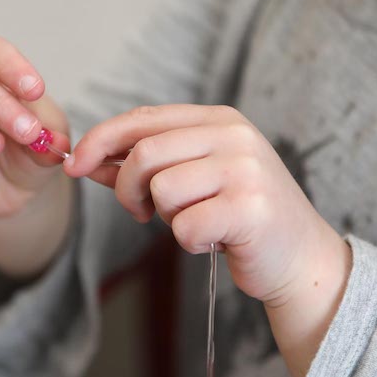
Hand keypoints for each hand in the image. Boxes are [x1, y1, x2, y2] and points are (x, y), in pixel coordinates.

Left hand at [62, 104, 347, 305]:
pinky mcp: (250, 209)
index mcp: (220, 120)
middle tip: (139, 212)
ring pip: (162, 191)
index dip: (101, 139)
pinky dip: (190, 242)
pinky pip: (185, 226)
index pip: (144, 118)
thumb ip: (145, 166)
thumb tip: (86, 159)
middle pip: (145, 154)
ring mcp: (245, 170)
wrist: (301, 258)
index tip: (74, 164)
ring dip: (166, 218)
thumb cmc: (240, 218)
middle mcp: (234, 137)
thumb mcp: (194, 179)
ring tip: (196, 223)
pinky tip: (215, 241)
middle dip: (127, 189)